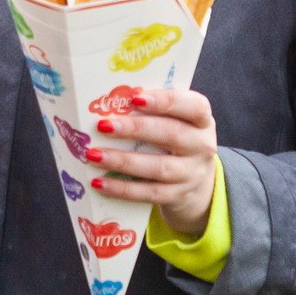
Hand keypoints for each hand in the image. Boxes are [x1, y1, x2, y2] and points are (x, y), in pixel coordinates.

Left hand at [88, 86, 217, 237]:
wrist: (196, 181)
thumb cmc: (176, 140)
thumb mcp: (176, 121)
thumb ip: (152, 110)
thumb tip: (108, 102)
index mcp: (202, 120)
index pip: (194, 106)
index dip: (166, 101)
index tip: (136, 98)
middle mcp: (202, 146)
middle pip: (172, 134)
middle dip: (135, 129)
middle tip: (103, 125)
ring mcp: (191, 173)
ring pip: (158, 167)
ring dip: (123, 161)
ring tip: (94, 155)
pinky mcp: (178, 196)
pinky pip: (149, 193)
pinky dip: (122, 188)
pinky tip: (100, 182)